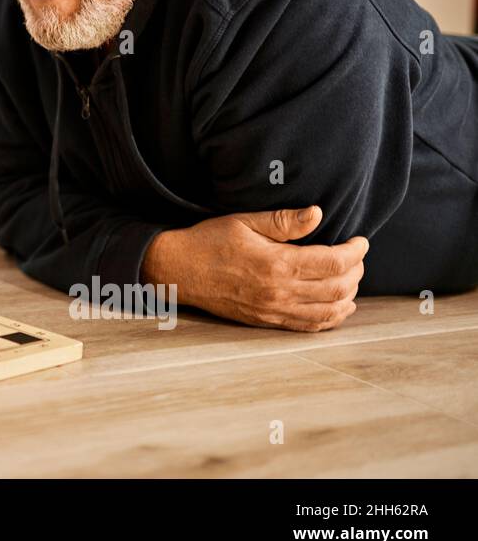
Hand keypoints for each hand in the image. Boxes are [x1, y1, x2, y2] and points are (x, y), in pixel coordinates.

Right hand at [142, 206, 367, 331]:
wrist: (178, 269)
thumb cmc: (209, 240)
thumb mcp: (244, 221)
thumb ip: (283, 221)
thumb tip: (318, 214)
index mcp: (276, 264)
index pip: (333, 262)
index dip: (355, 252)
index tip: (361, 241)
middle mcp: (279, 292)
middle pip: (338, 288)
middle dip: (356, 272)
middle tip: (357, 257)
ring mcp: (274, 310)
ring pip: (329, 311)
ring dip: (348, 296)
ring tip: (351, 279)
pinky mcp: (267, 321)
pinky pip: (309, 326)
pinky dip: (331, 318)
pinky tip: (339, 306)